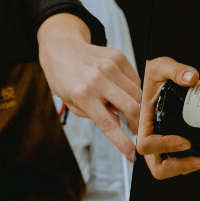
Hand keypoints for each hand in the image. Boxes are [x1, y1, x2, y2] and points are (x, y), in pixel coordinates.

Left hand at [37, 14, 140, 160]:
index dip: (123, 142)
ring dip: (137, 107)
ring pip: (138, 94)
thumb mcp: (72, 103)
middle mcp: (97, 79)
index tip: (132, 153)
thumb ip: (94, 116)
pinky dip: (134, 89)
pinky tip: (123, 91)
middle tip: (135, 130)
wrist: (61, 47)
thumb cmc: (64, 76)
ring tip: (126, 109)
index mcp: (83, 94)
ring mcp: (110, 66)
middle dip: (138, 125)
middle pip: (132, 108)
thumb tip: (118, 124)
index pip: (108, 125)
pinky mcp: (118, 57)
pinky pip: (136, 79)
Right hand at [136, 57, 199, 178]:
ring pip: (171, 168)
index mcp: (144, 122)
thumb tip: (192, 78)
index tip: (184, 141)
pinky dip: (195, 162)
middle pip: (157, 166)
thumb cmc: (155, 74)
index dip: (164, 148)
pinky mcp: (174, 143)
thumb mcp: (162, 67)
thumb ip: (175, 70)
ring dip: (189, 167)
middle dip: (179, 167)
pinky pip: (181, 161)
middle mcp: (153, 136)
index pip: (146, 145)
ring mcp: (163, 142)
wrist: (160, 78)